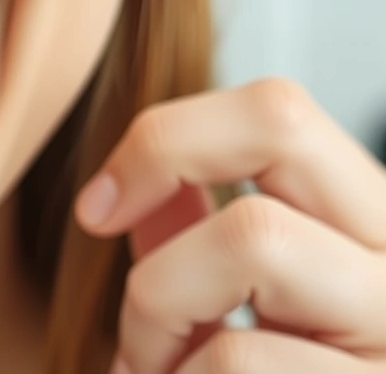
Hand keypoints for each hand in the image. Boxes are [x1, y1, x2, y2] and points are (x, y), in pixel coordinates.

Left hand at [74, 78, 385, 373]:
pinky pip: (238, 358)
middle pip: (280, 124)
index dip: (165, 137)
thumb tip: (141, 184)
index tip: (95, 208)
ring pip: (252, 235)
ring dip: (159, 313)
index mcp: (371, 233)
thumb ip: (198, 241)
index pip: (278, 108)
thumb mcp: (236, 314)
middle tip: (121, 268)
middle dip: (163, 167)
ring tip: (156, 370)